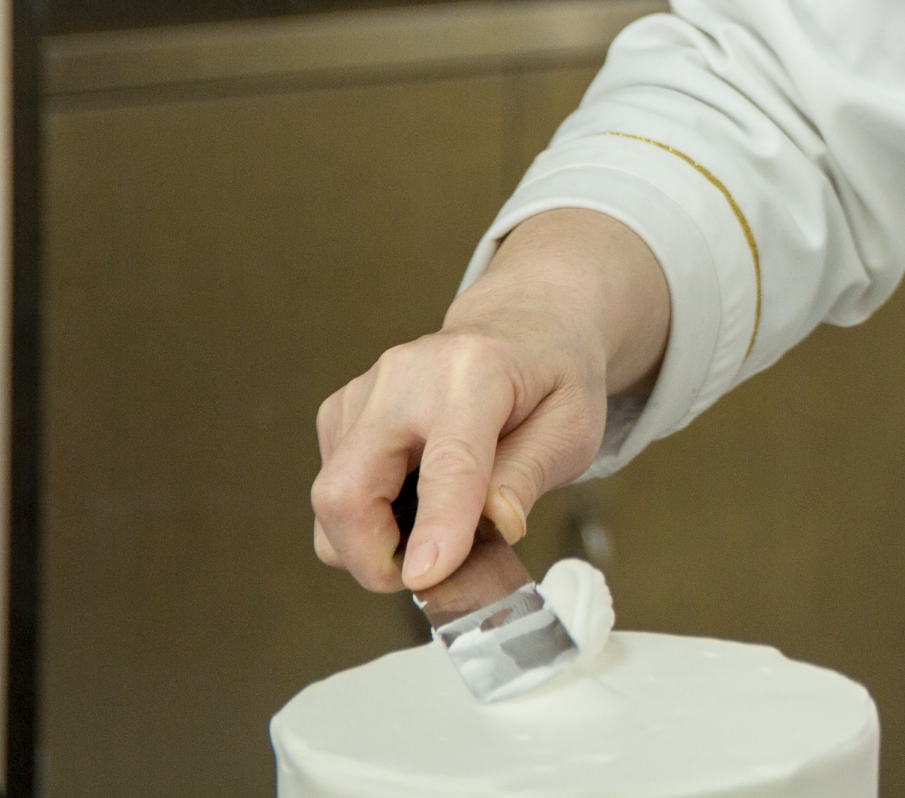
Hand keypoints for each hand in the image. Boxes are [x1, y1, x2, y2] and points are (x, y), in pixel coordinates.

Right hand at [310, 209, 672, 597]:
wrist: (522, 326)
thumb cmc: (552, 378)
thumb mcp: (572, 426)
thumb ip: (531, 473)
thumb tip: (495, 525)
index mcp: (476, 372)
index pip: (448, 463)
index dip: (436, 527)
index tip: (427, 578)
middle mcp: (406, 375)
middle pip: (347, 488)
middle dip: (371, 557)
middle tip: (425, 578)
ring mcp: (365, 391)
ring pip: (332, 500)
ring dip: (370, 543)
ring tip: (434, 533)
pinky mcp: (341, 412)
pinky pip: (333, 488)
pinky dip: (365, 518)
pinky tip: (413, 504)